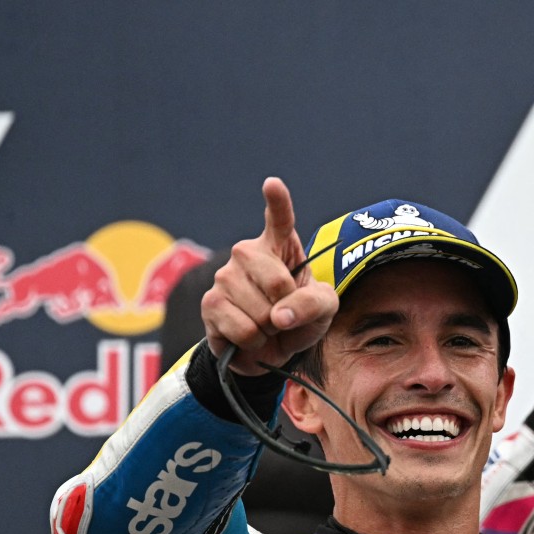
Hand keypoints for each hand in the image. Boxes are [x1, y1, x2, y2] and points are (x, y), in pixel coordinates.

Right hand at [202, 177, 339, 374]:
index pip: (279, 218)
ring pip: (260, 312)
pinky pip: (243, 330)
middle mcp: (247, 253)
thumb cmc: (300, 318)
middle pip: (277, 283)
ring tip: (265, 326)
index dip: (277, 201)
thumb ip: (312, 305)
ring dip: (270, 330)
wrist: (271, 349)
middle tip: (282, 313)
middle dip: (287, 309)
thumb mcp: (323, 308)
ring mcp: (224, 277)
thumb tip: (279, 316)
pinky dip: (254, 342)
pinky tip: (250, 337)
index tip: (272, 184)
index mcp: (278, 245)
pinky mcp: (210, 304)